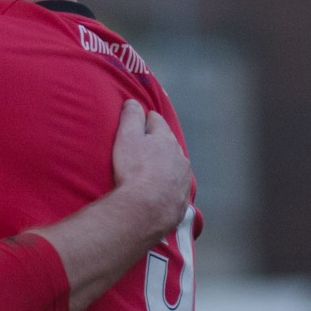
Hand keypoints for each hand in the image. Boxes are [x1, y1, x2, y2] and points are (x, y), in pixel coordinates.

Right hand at [112, 100, 191, 235]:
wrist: (147, 208)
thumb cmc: (134, 170)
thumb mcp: (127, 137)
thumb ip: (130, 117)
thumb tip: (132, 101)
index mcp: (165, 139)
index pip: (157, 121)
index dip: (148, 118)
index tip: (143, 119)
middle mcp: (179, 156)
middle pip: (169, 143)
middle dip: (160, 141)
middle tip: (147, 144)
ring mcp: (183, 179)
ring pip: (176, 165)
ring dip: (167, 164)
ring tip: (155, 168)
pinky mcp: (182, 199)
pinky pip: (176, 187)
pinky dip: (169, 185)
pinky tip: (161, 190)